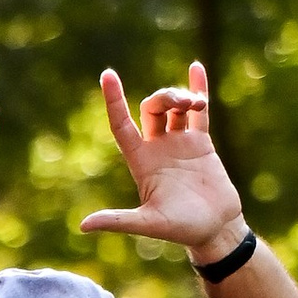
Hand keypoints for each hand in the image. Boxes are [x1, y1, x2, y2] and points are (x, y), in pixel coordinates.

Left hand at [80, 62, 246, 258]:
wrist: (214, 230)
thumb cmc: (180, 230)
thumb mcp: (147, 224)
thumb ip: (118, 221)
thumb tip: (83, 226)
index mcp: (141, 162)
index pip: (121, 124)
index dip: (114, 100)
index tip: (108, 74)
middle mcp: (157, 149)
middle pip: (151, 109)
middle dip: (163, 98)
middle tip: (180, 103)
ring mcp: (179, 145)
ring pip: (173, 108)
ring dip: (182, 96)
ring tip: (195, 104)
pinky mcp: (202, 144)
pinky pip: (199, 112)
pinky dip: (198, 89)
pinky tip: (195, 67)